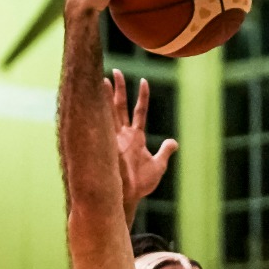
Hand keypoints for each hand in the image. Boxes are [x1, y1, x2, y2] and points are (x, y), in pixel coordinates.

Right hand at [106, 69, 177, 219]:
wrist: (127, 197)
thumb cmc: (140, 185)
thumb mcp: (158, 165)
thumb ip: (165, 151)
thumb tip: (173, 142)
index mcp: (135, 137)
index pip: (139, 111)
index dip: (142, 97)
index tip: (143, 82)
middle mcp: (123, 134)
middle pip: (120, 106)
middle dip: (118, 89)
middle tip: (115, 71)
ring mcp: (114, 138)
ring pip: (110, 111)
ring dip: (107, 95)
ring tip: (103, 78)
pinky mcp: (108, 144)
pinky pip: (104, 124)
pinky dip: (100, 111)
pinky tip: (94, 98)